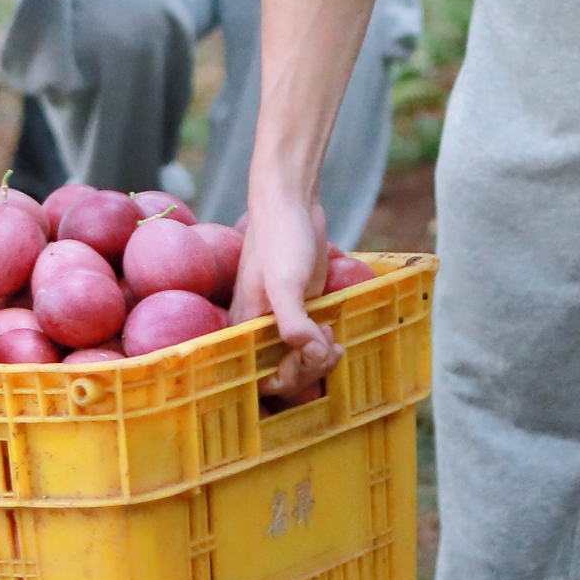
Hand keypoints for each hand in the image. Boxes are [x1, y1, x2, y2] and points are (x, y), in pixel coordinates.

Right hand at [230, 191, 336, 406]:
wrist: (293, 204)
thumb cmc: (280, 240)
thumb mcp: (285, 283)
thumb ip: (294, 323)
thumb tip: (315, 356)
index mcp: (245, 326)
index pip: (262, 376)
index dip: (289, 375)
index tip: (309, 356)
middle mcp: (260, 328)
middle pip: (283, 372)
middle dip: (310, 368)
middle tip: (330, 347)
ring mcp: (282, 320)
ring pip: (300, 359)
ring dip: (320, 358)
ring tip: (334, 339)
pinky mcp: (302, 309)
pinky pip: (311, 341)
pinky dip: (324, 345)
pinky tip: (334, 333)